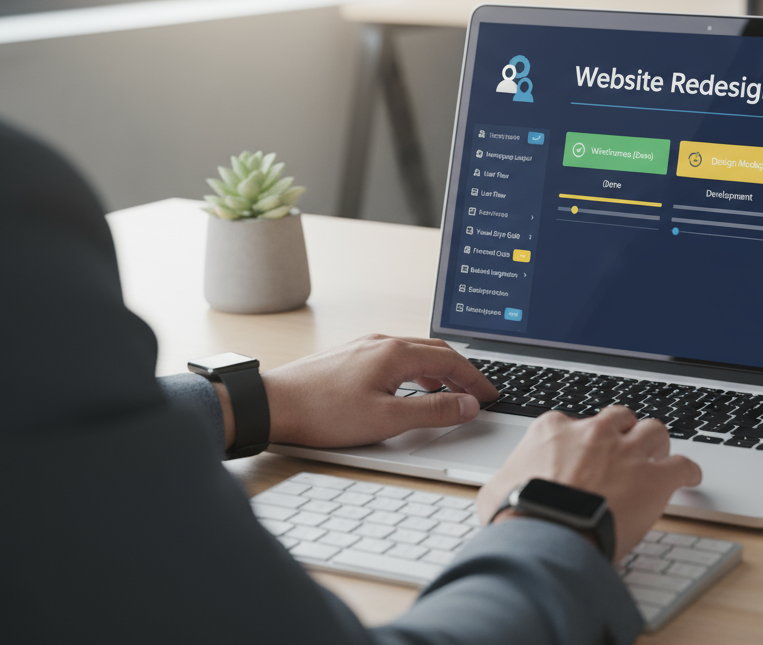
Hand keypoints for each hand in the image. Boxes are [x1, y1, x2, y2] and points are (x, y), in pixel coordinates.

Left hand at [216, 334, 497, 448]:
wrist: (272, 405)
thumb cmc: (323, 413)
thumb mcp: (387, 419)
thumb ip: (433, 412)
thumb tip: (468, 405)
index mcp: (396, 354)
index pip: (451, 361)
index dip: (476, 380)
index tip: (491, 395)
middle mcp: (381, 343)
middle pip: (435, 352)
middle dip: (462, 372)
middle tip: (477, 393)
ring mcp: (363, 347)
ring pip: (414, 353)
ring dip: (438, 370)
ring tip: (448, 393)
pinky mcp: (349, 357)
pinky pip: (394, 357)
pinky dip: (415, 370)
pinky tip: (408, 388)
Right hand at [476, 406, 702, 562]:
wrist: (548, 536)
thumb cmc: (519, 516)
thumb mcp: (496, 491)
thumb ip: (506, 480)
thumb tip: (500, 492)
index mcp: (554, 430)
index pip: (572, 423)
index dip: (580, 440)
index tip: (582, 453)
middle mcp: (594, 433)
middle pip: (618, 418)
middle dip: (623, 431)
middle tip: (624, 448)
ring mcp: (626, 452)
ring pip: (654, 430)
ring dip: (657, 443)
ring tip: (658, 455)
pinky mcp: (654, 478)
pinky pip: (682, 465)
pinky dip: (688, 472)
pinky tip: (690, 479)